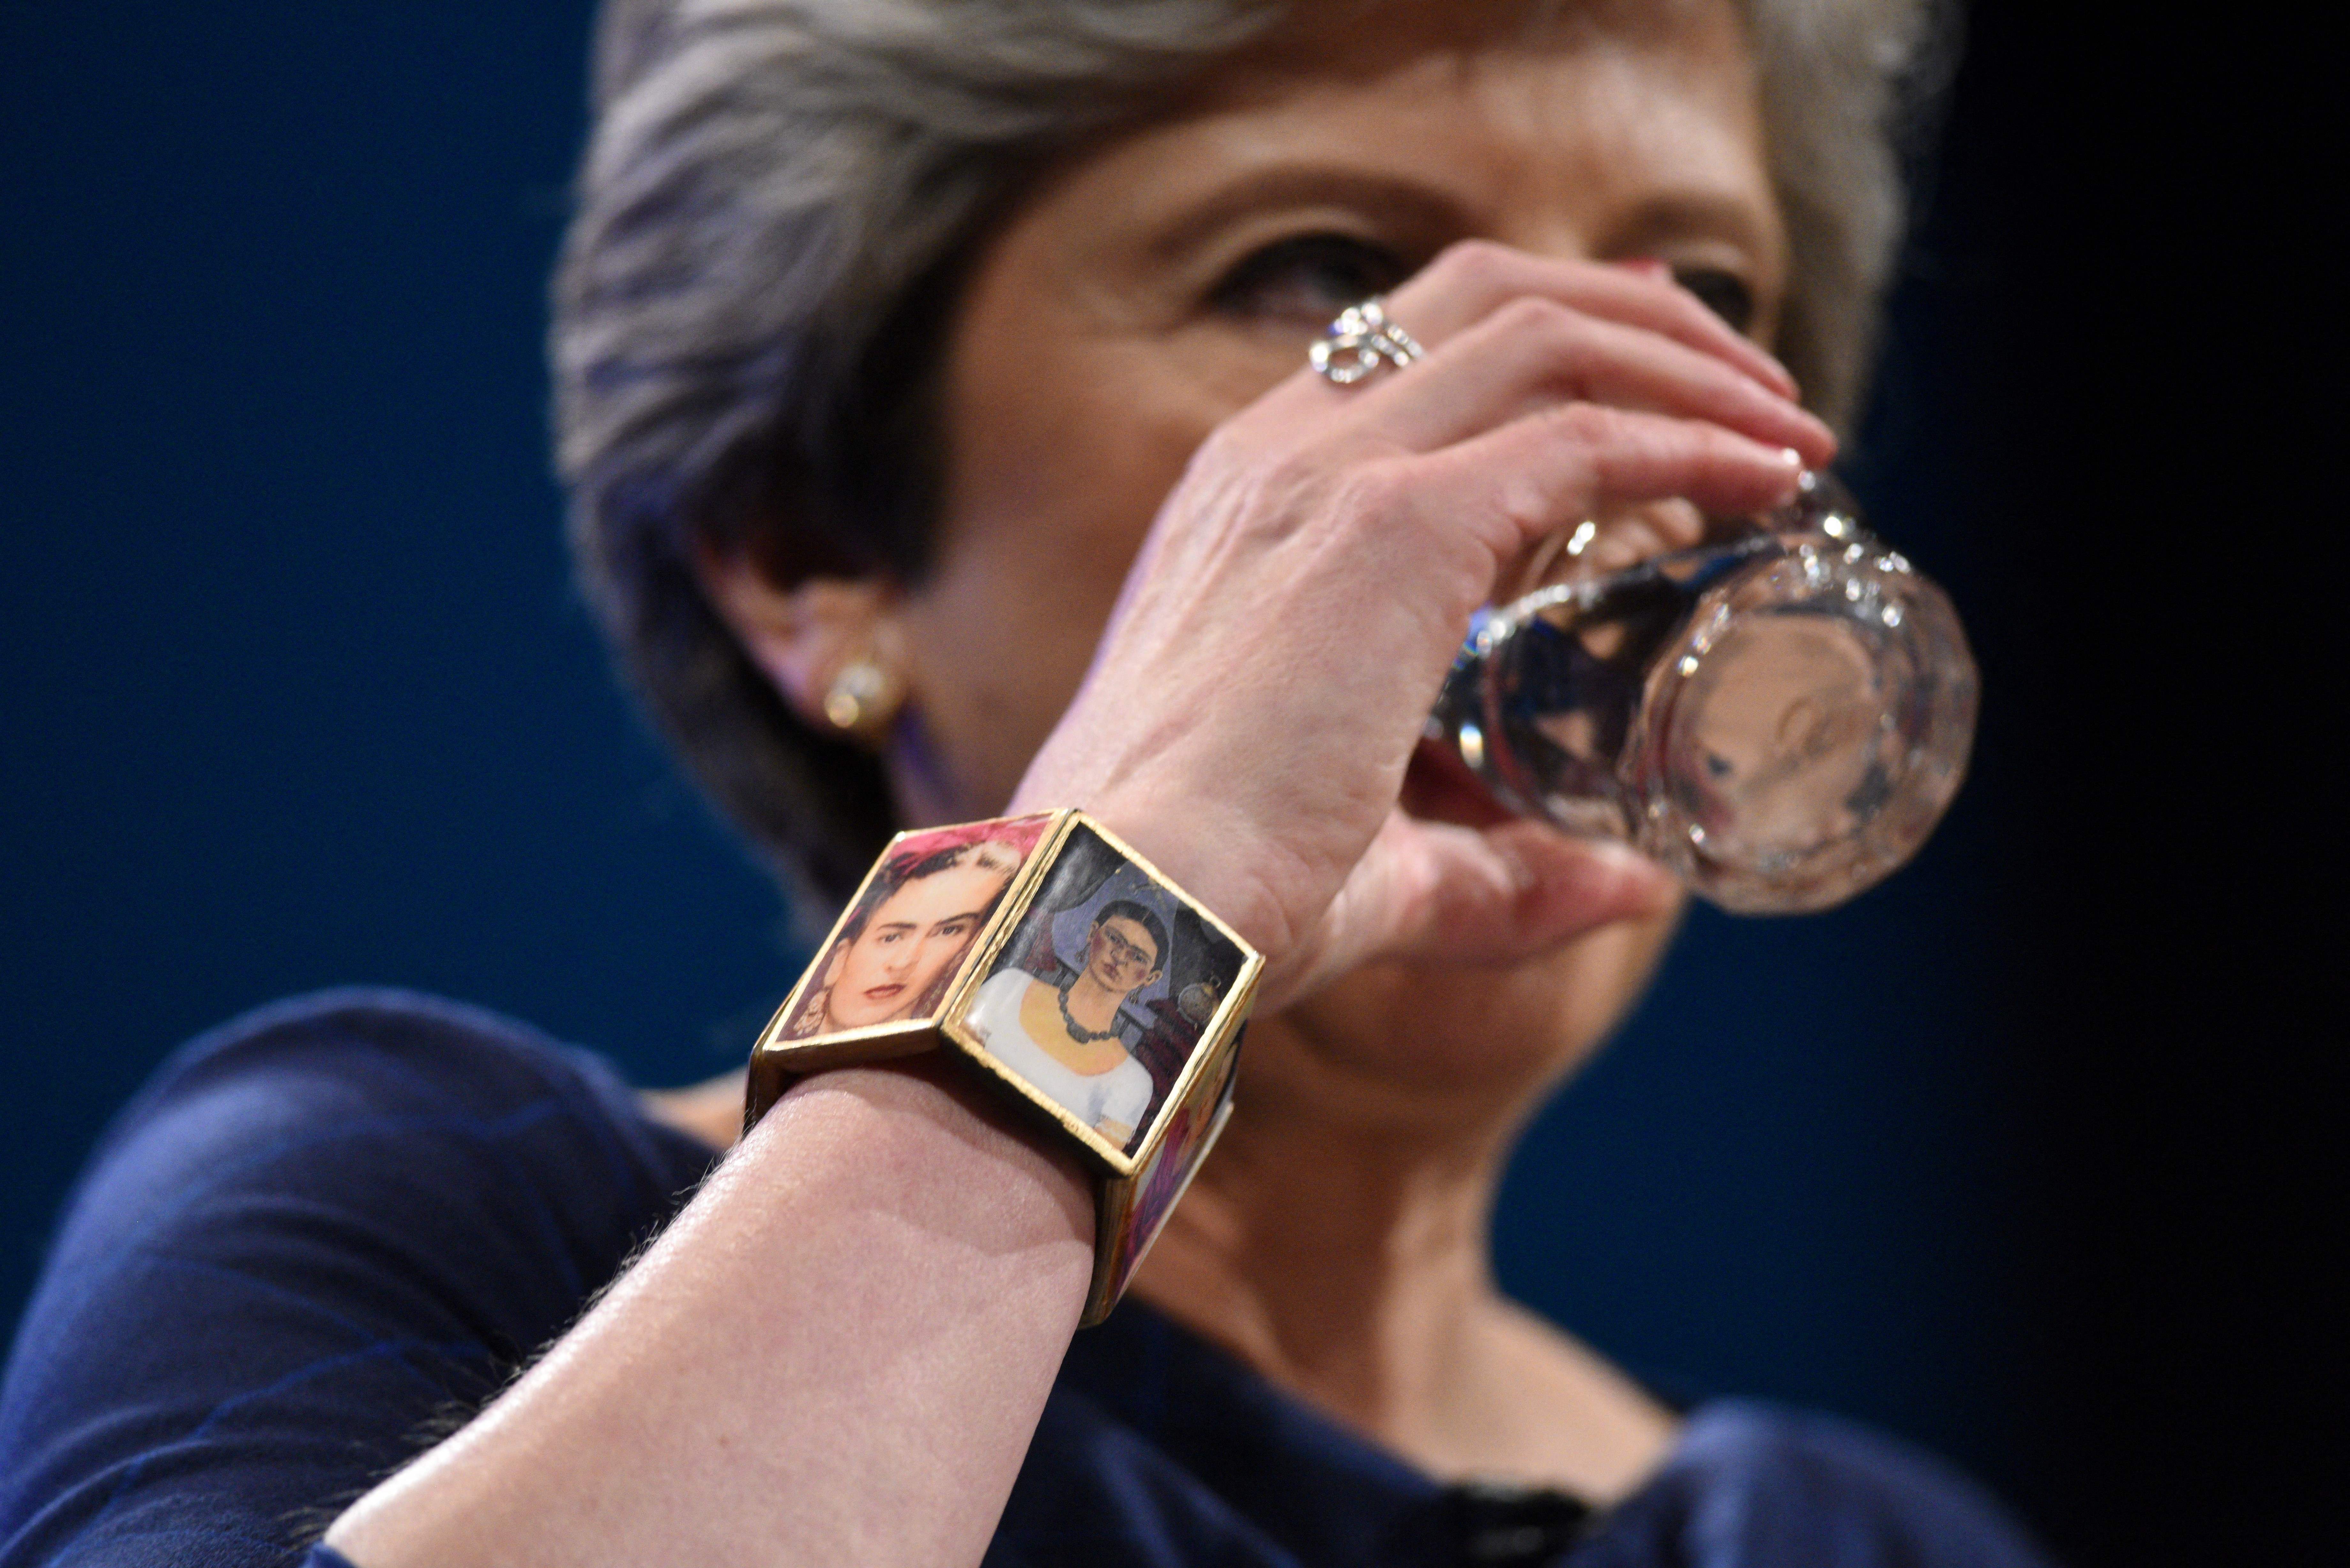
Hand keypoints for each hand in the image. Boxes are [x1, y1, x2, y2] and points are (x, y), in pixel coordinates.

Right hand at [1010, 241, 1834, 1005]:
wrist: (1122, 910)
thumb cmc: (1218, 894)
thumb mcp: (1381, 854)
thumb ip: (1495, 868)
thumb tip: (1626, 886)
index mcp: (1250, 494)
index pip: (1418, 341)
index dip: (1559, 331)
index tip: (1668, 378)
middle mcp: (1280, 451)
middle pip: (1493, 294)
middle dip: (1643, 319)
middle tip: (1755, 395)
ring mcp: (1333, 478)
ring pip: (1548, 333)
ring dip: (1689, 365)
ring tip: (1790, 433)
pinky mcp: (1393, 529)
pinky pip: (1581, 438)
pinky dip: (1691, 443)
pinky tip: (1765, 485)